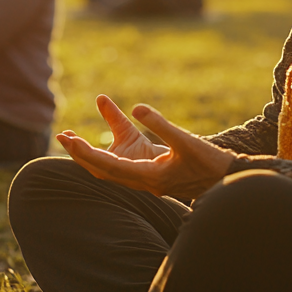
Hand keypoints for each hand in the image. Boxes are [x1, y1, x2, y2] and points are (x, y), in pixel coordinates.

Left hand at [56, 96, 234, 198]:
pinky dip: (107, 157)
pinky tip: (99, 148)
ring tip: (73, 139)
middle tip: (62, 135)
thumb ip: (160, 124)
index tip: (70, 140)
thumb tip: (136, 108)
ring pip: (112, 172)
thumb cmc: (210, 163)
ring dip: (91, 157)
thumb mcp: (185, 140)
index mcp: (150, 176)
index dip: (88, 154)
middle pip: (104, 172)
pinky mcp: (154, 177)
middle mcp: (145, 183)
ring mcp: (148, 182)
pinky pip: (123, 169)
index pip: (110, 167)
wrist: (229, 181)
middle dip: (82, 154)